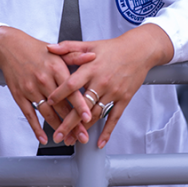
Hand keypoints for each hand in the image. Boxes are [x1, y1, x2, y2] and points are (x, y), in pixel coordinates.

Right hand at [0, 26, 95, 143]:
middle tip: (83, 136)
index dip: (80, 105)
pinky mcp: (20, 96)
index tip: (89, 117)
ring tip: (68, 139)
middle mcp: (44, 80)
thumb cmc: (36, 50)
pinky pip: (29, 115)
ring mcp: (31, 89)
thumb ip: (76, 56)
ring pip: (47, 113)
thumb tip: (93, 56)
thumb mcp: (58, 51)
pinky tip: (44, 138)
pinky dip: (36, 128)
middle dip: (73, 123)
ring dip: (58, 128)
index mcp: (55, 68)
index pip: (71, 90)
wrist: (10, 47)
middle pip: (61, 106)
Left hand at [46, 24, 173, 147]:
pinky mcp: (123, 99)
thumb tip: (49, 48)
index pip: (72, 84)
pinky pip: (114, 118)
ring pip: (96, 114)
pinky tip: (99, 142)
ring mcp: (113, 92)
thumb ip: (68, 47)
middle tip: (58, 135)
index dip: (60, 94)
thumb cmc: (113, 48)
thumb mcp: (89, 44)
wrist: (139, 50)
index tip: (49, 103)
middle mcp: (101, 82)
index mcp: (91, 68)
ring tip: (73, 140)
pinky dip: (107, 132)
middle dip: (69, 122)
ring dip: (84, 129)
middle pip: (83, 105)